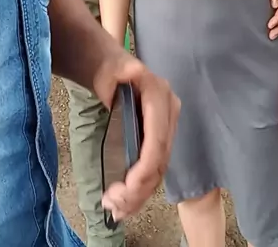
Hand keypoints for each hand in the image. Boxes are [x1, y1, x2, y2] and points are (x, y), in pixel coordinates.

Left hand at [96, 53, 179, 221]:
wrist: (111, 69)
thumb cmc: (109, 69)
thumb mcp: (110, 69)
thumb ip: (116, 73)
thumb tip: (128, 76)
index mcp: (159, 96)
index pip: (158, 139)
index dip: (145, 167)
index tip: (126, 188)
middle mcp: (168, 113)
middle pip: (160, 160)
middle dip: (139, 189)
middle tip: (115, 205)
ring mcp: (165, 127)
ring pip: (158, 170)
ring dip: (138, 195)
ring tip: (115, 209)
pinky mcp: (159, 139)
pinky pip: (154, 169)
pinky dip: (140, 190)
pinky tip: (124, 204)